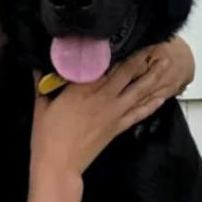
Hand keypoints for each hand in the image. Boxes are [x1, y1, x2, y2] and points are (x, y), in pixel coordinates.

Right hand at [28, 47, 185, 173]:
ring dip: (153, 76)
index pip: (106, 63)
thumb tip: (36, 64)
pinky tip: (162, 95)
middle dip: (142, 57)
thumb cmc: (47, 135)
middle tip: (155, 43)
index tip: (130, 36)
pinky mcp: (118, 127)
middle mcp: (103, 96)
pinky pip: (139, 113)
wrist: (59, 164)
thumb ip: (41, 82)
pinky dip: (151, 104)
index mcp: (83, 87)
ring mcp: (114, 112)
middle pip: (128, 72)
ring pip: (139, 90)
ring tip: (165, 62)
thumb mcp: (41, 104)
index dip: (120, 49)